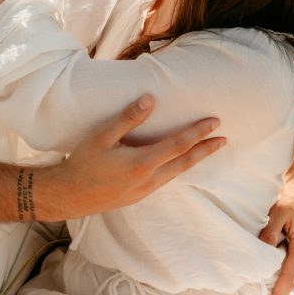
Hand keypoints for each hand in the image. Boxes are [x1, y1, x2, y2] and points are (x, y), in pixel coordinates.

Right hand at [37, 96, 224, 218]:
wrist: (69, 195)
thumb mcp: (102, 135)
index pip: (178, 144)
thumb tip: (150, 99)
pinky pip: (165, 179)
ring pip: (176, 173)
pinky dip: (178, 168)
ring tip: (207, 149)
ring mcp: (144, 190)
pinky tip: (178, 163)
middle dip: (205, 150)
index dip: (198, 132)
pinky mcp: (138, 195)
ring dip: (193, 159)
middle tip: (224, 139)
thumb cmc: (83, 162)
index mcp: (142, 163)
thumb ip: (128, 118)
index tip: (214, 122)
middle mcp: (148, 180)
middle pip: (185, 162)